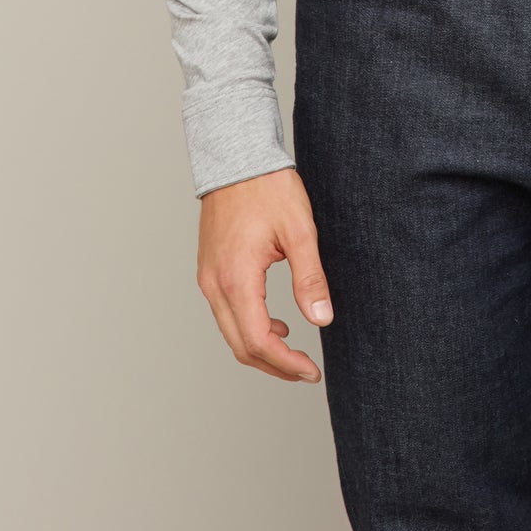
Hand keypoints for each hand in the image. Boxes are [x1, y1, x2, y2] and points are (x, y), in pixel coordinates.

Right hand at [196, 166, 331, 381]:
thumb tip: (322, 319)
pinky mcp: (209, 270)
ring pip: (231, 332)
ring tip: (294, 352)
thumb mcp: (299, 230)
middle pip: (241, 345)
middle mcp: (214, 284)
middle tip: (306, 371)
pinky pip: (226, 313)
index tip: (311, 372)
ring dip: (260, 348)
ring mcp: (207, 278)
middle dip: (274, 366)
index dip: (286, 364)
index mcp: (236, 278)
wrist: (237, 157)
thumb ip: (310, 278)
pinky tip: (275, 323)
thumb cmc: (268, 187)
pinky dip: (248, 327)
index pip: (258, 341)